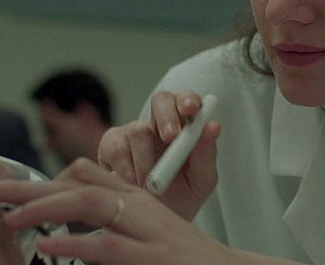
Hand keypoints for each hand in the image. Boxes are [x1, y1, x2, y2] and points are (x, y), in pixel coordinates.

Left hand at [0, 159, 235, 264]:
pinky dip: (76, 243)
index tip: (4, 188)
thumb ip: (109, 218)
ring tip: (10, 217)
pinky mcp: (151, 257)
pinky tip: (48, 245)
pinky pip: (107, 246)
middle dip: (29, 186)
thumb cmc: (180, 254)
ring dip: (46, 207)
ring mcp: (145, 229)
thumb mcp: (144, 228)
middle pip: (76, 182)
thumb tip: (62, 224)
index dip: (39, 179)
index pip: (81, 174)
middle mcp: (137, 204)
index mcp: (132, 197)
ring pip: (89, 204)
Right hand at [97, 91, 220, 219]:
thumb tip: (213, 125)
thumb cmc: (181, 198)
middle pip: (161, 100)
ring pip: (137, 129)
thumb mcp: (201, 182)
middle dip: (166, 115)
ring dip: (146, 160)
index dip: (188, 100)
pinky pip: (115, 147)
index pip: (187, 101)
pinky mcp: (110, 146)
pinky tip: (133, 184)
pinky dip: (126, 169)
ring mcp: (132, 133)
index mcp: (185, 128)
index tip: (191, 109)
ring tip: (151, 184)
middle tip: (170, 137)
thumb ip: (207, 155)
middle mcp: (159, 125)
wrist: (152, 224)